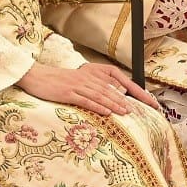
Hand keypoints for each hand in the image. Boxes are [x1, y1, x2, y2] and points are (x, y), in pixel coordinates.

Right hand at [20, 61, 158, 114]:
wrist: (36, 77)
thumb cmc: (59, 82)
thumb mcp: (80, 80)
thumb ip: (96, 87)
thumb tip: (115, 97)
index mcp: (93, 73)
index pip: (120, 80)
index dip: (136, 90)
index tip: (150, 100)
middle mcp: (88, 77)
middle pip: (112, 89)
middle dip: (129, 100)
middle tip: (144, 109)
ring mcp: (77, 85)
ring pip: (101, 95)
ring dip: (115, 104)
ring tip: (127, 112)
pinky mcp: (67, 93)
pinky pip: (85, 100)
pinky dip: (97, 106)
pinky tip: (106, 113)